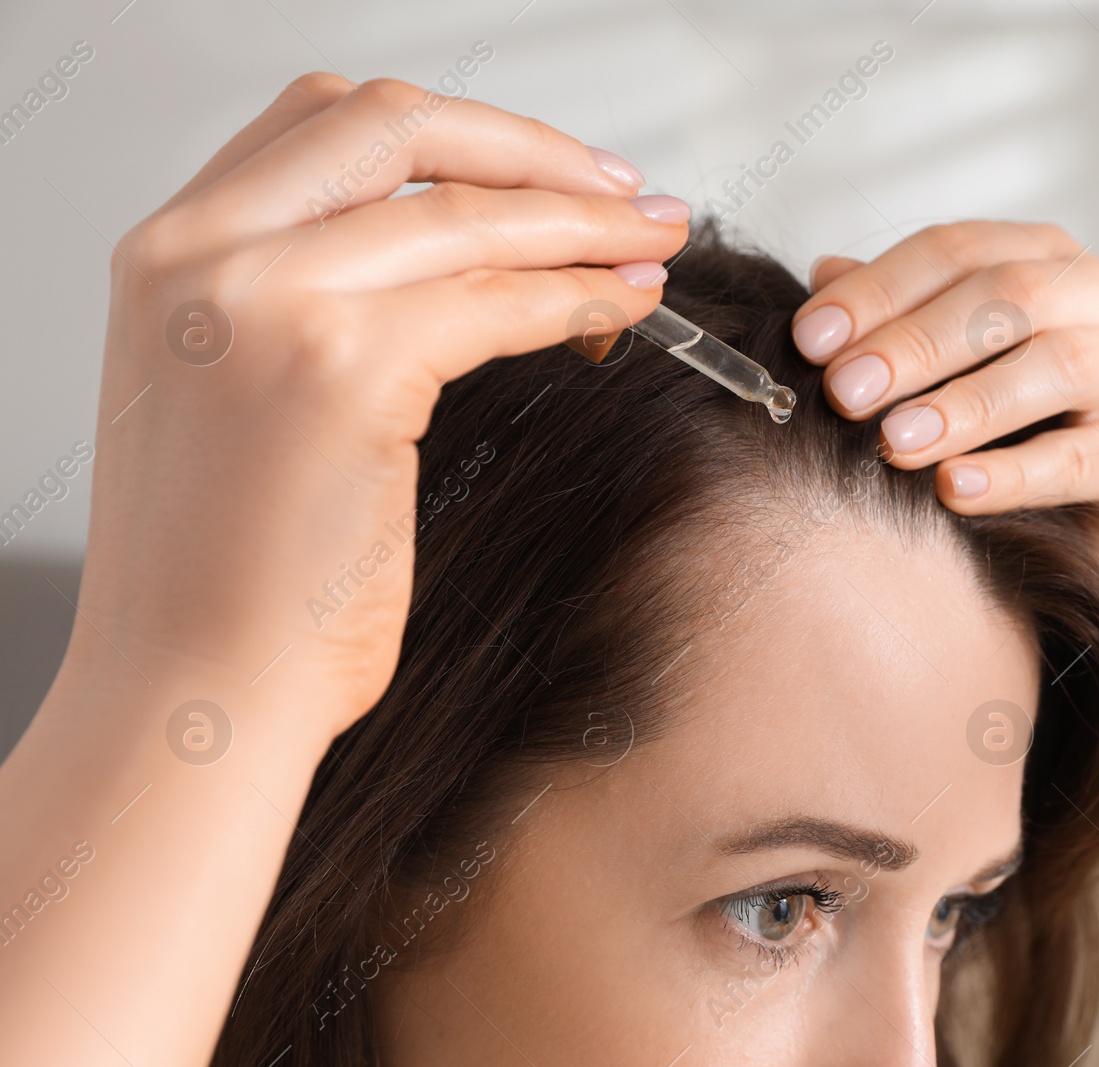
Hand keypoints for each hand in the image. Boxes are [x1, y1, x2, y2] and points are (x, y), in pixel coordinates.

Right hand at [75, 73, 687, 741]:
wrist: (193, 692)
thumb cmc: (229, 577)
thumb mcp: (232, 398)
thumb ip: (301, 302)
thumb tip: (450, 250)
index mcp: (168, 251)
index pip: (327, 121)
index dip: (457, 132)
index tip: (542, 164)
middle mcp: (203, 254)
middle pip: (400, 126)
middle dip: (532, 151)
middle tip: (622, 193)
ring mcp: (266, 303)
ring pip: (466, 215)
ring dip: (581, 225)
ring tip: (652, 247)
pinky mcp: (341, 372)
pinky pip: (497, 302)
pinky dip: (576, 296)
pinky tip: (623, 312)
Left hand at [791, 221, 1098, 572]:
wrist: (1095, 515)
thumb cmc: (1014, 427)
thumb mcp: (949, 368)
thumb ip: (897, 319)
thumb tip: (823, 276)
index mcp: (1050, 257)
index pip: (958, 250)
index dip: (879, 290)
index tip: (808, 339)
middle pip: (1010, 295)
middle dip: (916, 343)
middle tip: (845, 392)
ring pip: (1059, 367)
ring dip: (965, 405)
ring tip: (893, 444)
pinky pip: (1086, 459)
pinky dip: (1012, 475)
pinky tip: (951, 490)